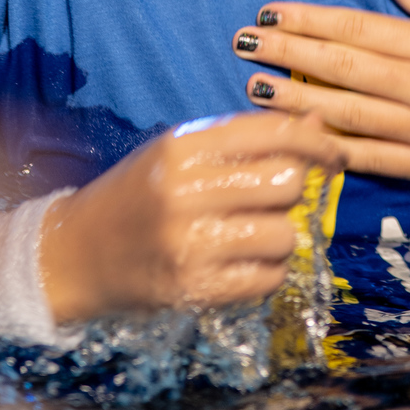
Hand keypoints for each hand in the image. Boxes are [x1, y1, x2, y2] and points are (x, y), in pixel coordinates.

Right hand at [40, 111, 342, 323]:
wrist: (77, 254)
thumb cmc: (138, 194)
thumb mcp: (181, 150)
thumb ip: (246, 135)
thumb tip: (316, 120)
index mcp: (182, 147)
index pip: (272, 133)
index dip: (315, 140)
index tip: (332, 152)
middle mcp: (185, 192)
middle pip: (285, 182)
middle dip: (291, 190)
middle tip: (271, 199)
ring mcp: (189, 244)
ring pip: (284, 234)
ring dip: (281, 235)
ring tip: (252, 233)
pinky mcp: (193, 289)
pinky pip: (268, 278)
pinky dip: (268, 271)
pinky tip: (244, 262)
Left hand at [233, 0, 409, 189]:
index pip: (357, 28)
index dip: (308, 20)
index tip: (270, 11)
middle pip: (341, 68)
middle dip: (287, 54)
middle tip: (242, 42)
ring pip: (346, 116)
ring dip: (294, 102)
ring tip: (254, 89)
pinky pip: (370, 160)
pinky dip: (330, 151)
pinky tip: (295, 140)